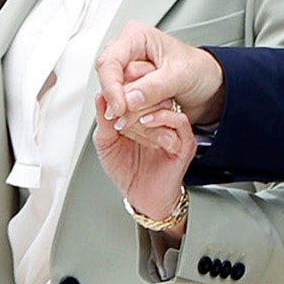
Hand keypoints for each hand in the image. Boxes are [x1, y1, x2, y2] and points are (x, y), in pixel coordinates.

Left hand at [93, 60, 196, 227]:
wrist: (142, 198)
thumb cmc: (127, 171)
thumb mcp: (106, 143)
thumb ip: (104, 121)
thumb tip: (100, 97)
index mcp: (144, 113)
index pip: (140, 87)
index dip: (125, 84)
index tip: (110, 90)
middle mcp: (161, 118)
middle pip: (154, 91)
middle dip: (132, 96)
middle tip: (116, 104)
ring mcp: (174, 130)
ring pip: (166, 103)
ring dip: (144, 108)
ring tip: (127, 118)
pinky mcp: (184, 143)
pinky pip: (179, 122)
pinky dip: (162, 119)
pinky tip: (146, 123)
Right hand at [95, 20, 225, 132]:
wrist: (210, 86)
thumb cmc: (200, 69)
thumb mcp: (182, 75)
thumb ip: (155, 86)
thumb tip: (129, 99)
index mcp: (136, 37)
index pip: (109, 62)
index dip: (111, 87)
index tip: (120, 108)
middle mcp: (127, 54)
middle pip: (109, 82)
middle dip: (126, 101)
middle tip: (154, 107)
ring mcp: (127, 74)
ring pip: (115, 98)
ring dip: (136, 110)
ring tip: (164, 104)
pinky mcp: (129, 92)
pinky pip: (123, 109)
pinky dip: (137, 116)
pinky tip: (158, 112)